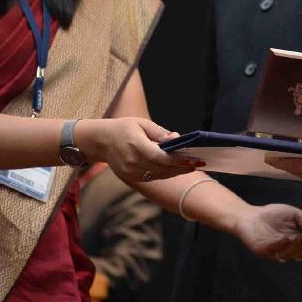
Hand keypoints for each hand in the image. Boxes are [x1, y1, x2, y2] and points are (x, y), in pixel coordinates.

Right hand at [78, 117, 201, 183]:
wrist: (101, 141)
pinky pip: (152, 177)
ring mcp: (130, 172)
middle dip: (182, 167)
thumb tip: (177, 138)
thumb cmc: (124, 128)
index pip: (159, 156)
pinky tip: (177, 169)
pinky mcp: (131, 177)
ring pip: (159, 175)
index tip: (193, 159)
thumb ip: (160, 133)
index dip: (177, 160)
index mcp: (135, 144)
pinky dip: (166, 173)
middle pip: (162, 168)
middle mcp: (132, 161)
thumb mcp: (142, 123)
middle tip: (199, 163)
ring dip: (176, 172)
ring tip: (192, 166)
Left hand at [234, 203, 301, 261]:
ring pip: (288, 253)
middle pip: (301, 252)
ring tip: (300, 237)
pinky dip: (281, 245)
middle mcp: (288, 249)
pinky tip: (286, 238)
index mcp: (297, 241)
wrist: (250, 215)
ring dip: (295, 246)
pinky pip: (273, 250)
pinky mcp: (262, 250)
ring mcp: (275, 251)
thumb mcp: (296, 216)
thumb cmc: (273, 215)